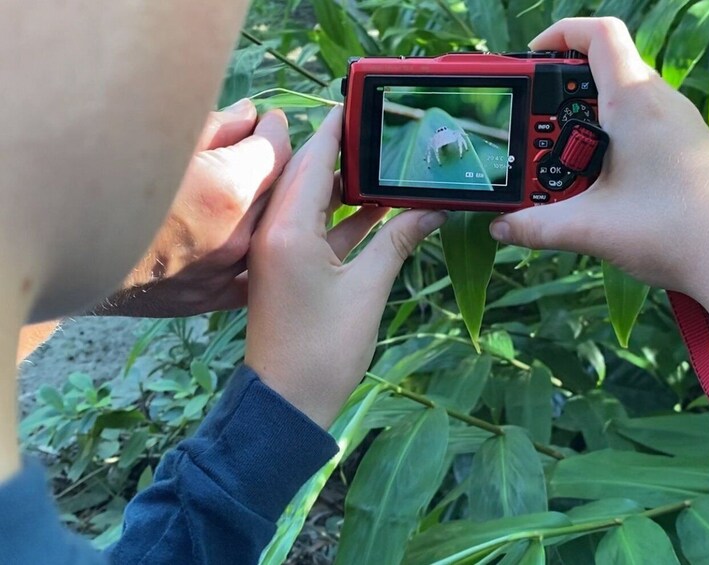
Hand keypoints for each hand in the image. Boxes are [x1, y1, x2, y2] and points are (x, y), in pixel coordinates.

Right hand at [94, 99, 291, 316]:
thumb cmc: (98, 179)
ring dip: (266, 207)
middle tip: (261, 149)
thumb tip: (249, 117)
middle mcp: (235, 237)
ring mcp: (224, 273)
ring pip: (269, 232)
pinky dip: (254, 252)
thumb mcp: (157, 136)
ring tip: (250, 186)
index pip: (276, 151)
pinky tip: (246, 234)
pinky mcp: (209, 298)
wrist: (55, 247)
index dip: (274, 130)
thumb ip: (216, 126)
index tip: (269, 122)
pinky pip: (251, 274)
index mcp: (226, 191)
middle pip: (279, 191)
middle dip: (273, 166)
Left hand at [244, 106, 446, 427]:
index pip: (313, 159)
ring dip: (346, 185)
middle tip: (385, 132)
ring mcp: (277, 251)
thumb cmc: (325, 349)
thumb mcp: (368, 289)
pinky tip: (376, 209)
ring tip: (387, 165)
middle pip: (310, 175)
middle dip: (345, 152)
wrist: (288, 403)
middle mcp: (275, 232)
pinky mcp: (285, 269)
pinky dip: (342, 218)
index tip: (363, 102)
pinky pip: (313, 229)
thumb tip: (432, 208)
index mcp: (288, 229)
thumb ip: (398, 240)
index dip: (338, 128)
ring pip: (312, 202)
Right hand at [489, 17, 708, 332]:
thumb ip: (537, 226)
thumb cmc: (679, 231)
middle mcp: (658, 105)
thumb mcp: (591, 227)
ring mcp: (674, 127)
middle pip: (598, 75)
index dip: (558, 36)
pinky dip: (602, 148)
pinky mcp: (681, 151)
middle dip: (555, 101)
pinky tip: (591, 187)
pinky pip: (633, 132)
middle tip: (530, 137)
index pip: (598, 36)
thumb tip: (502, 226)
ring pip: (615, 106)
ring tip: (555, 169)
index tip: (528, 62)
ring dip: (578, 129)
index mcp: (635, 103)